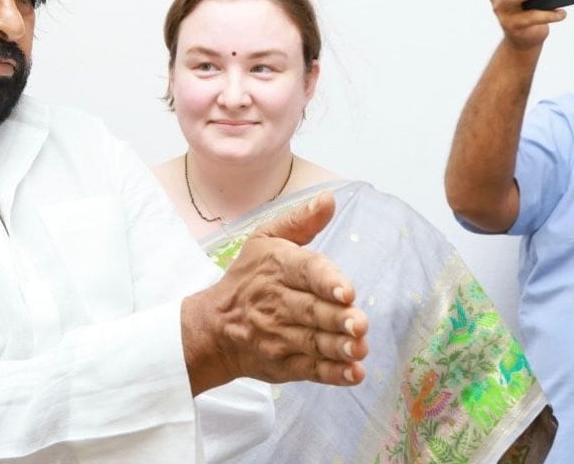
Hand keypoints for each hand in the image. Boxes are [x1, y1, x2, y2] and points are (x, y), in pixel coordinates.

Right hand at [182, 192, 368, 394]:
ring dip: (338, 347)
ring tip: (359, 347)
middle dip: (336, 318)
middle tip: (359, 322)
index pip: (304, 271)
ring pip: (313, 342)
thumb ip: (300, 221)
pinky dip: (332, 374)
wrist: (214, 327)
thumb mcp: (264, 240)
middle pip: (311, 310)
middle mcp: (276, 301)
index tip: (346, 291)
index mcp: (275, 266)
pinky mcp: (283, 364)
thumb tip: (329, 199)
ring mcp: (278, 336)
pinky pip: (310, 370)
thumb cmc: (248, 278)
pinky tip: (353, 373)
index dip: (326, 281)